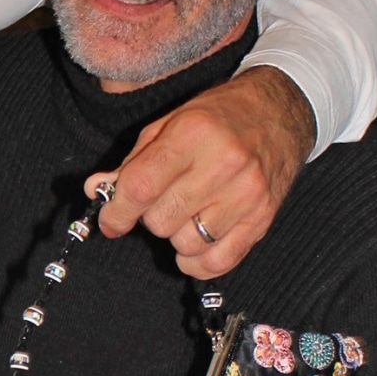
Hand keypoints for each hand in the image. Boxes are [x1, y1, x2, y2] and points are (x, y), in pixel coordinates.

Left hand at [88, 66, 315, 279]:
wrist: (280, 112)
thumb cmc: (218, 118)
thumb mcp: (169, 124)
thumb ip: (132, 162)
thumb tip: (96, 190)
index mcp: (194, 133)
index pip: (141, 186)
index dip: (117, 210)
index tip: (110, 219)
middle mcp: (225, 164)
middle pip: (160, 221)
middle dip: (149, 217)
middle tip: (163, 200)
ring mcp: (248, 194)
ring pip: (185, 244)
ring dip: (175, 235)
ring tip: (187, 211)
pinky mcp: (263, 219)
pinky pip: (217, 262)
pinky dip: (197, 260)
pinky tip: (196, 241)